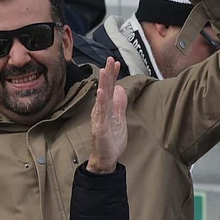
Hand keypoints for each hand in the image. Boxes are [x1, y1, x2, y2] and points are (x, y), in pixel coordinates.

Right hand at [87, 57, 128, 172]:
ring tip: (105, 71)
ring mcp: (99, 118)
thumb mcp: (119, 119)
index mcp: (107, 108)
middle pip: (104, 89)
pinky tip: (101, 92)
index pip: (110, 88)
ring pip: (101, 98)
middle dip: (108, 74)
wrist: (106, 159)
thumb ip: (119, 104)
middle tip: (110, 59)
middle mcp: (101, 111)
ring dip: (103, 84)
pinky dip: (100, 102)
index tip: (116, 63)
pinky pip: (100, 113)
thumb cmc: (111, 141)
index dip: (113, 75)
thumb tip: (119, 89)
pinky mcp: (99, 128)